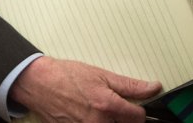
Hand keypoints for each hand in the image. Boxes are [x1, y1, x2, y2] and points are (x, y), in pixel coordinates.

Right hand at [9, 56, 161, 121]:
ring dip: (111, 122)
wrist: (39, 83)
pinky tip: (93, 117)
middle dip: (126, 120)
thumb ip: (130, 85)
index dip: (140, 112)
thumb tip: (153, 87)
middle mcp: (98, 122)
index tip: (137, 107)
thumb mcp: (102, 75)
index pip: (138, 118)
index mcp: (107, 105)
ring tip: (104, 113)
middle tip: (119, 110)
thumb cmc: (67, 76)